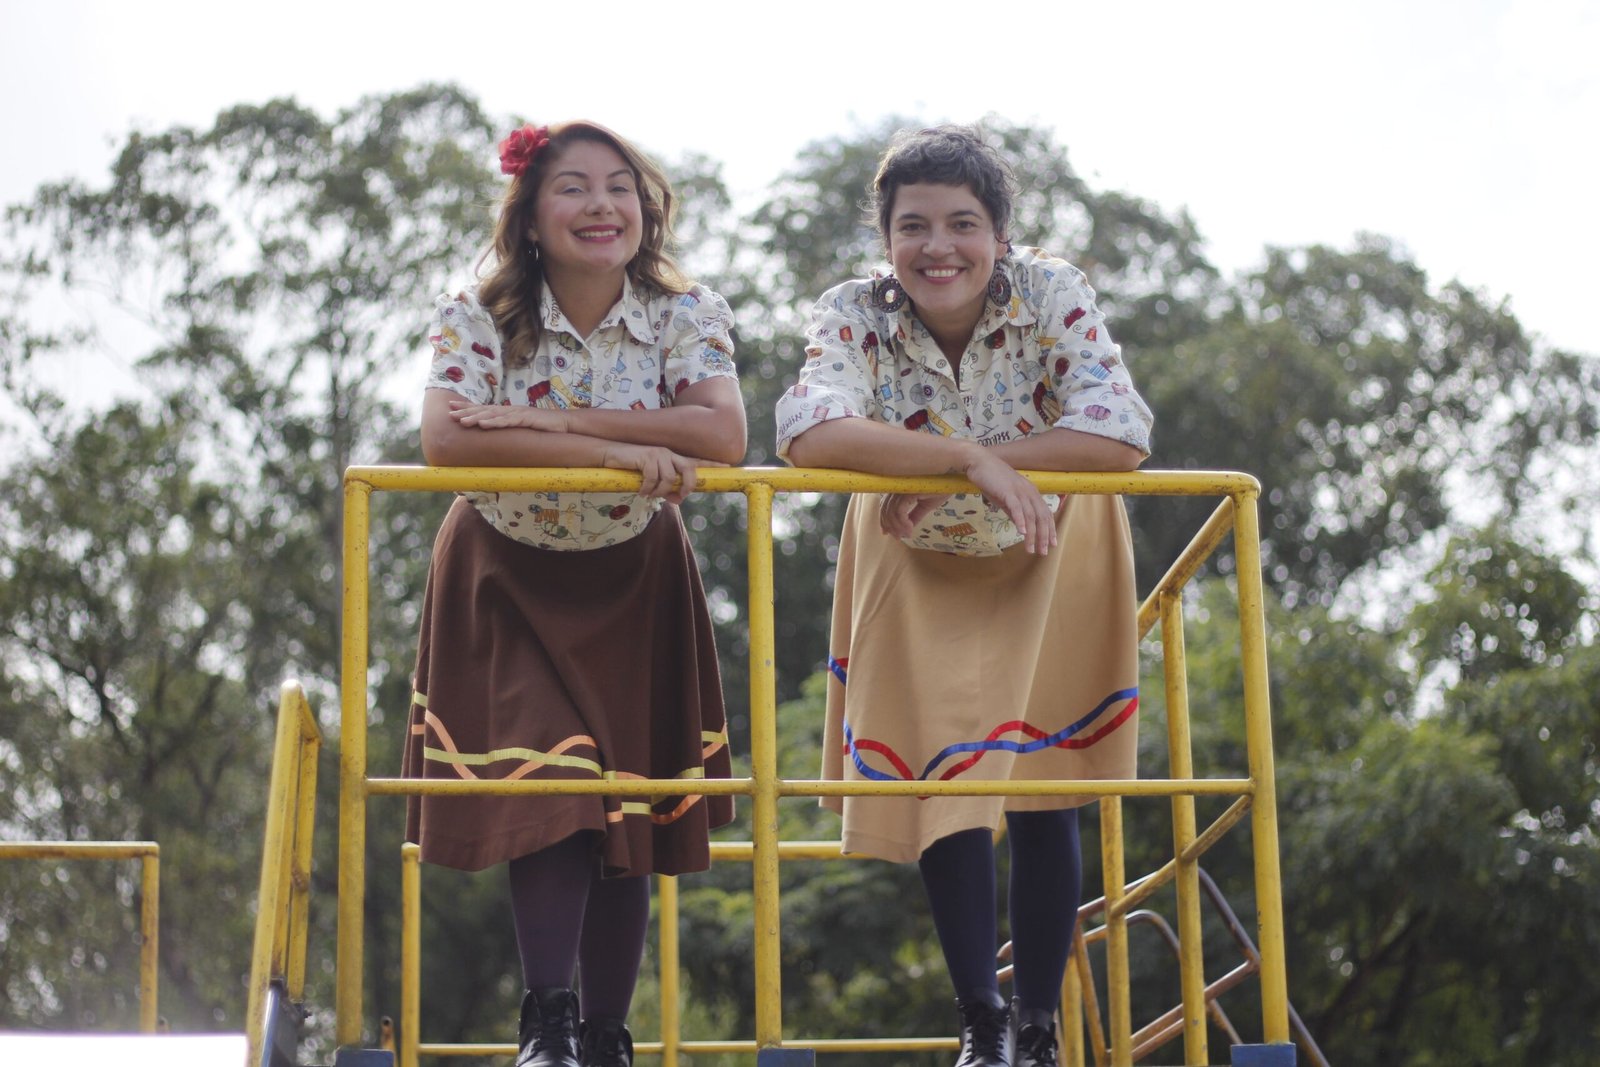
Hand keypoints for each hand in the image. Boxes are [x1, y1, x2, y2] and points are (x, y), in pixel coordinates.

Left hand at [449, 399, 569, 432]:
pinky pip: (508, 421)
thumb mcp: (522, 428)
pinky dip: (495, 422)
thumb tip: (495, 433)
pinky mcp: (526, 419)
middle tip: (450, 413)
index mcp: (508, 412)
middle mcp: (510, 410)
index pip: (483, 408)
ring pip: (493, 415)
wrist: (564, 424)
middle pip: (484, 410)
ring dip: (476, 417)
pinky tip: (483, 424)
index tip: (451, 407)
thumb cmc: (544, 427)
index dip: (467, 407)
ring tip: (462, 421)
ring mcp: (518, 413)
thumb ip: (509, 428)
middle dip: (466, 411)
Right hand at [602, 443, 721, 503]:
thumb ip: (666, 491)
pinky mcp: (647, 456)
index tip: (728, 467)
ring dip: (659, 492)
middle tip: (680, 497)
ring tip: (648, 494)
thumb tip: (679, 500)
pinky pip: (653, 478)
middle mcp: (669, 454)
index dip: (712, 464)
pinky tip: (640, 491)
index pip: (696, 461)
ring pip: (670, 479)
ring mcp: (658, 454)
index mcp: (672, 459)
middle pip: (690, 470)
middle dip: (688, 486)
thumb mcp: (651, 483)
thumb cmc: (630, 470)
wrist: (610, 456)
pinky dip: (647, 489)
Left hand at [878, 493, 951, 538]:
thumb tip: (906, 529)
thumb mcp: (925, 506)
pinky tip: (910, 529)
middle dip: (890, 526)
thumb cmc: (940, 488)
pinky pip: (899, 511)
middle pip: (886, 509)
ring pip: (891, 512)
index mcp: (900, 488)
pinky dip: (902, 523)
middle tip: (898, 537)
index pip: (885, 504)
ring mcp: (903, 488)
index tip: (886, 533)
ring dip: (897, 527)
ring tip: (906, 534)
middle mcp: (899, 487)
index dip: (883, 519)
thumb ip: (914, 516)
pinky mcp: (909, 491)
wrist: (953, 480)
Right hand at [962, 450, 1057, 554]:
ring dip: (1032, 534)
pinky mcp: (1008, 491)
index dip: (1050, 529)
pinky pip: (1017, 508)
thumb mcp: (1006, 498)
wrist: (979, 462)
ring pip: (1030, 516)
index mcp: (1031, 493)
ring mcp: (1019, 491)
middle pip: (1042, 517)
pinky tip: (1021, 533)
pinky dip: (1020, 520)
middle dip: (1044, 536)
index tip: (1052, 544)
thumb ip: (1014, 511)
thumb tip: (1021, 526)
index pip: (1046, 514)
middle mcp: (1029, 492)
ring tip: (1031, 549)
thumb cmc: (992, 480)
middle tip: (1043, 552)